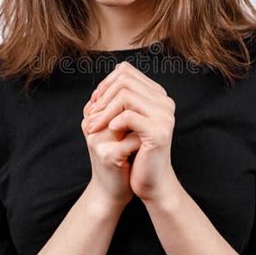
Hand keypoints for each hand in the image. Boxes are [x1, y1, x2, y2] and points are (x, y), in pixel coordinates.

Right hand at [81, 88, 140, 210]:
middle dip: (139, 106)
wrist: (112, 191)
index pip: (111, 88)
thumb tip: (140, 84)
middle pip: (119, 99)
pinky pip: (133, 140)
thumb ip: (124, 110)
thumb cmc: (119, 159)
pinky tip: (145, 147)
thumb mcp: (120, 131)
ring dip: (142, 123)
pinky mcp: (107, 155)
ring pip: (127, 117)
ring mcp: (97, 139)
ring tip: (148, 130)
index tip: (148, 103)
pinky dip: (142, 142)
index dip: (133, 92)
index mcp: (91, 116)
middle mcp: (90, 124)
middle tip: (152, 116)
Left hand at [84, 61, 177, 202]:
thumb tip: (98, 88)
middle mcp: (164, 102)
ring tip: (94, 127)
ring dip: (105, 111)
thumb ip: (117, 104)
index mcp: (157, 96)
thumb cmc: (136, 153)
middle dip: (103, 97)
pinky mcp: (159, 132)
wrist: (150, 182)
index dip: (105, 83)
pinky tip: (111, 132)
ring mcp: (164, 116)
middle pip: (125, 80)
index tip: (94, 102)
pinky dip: (114, 122)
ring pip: (126, 95)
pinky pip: (129, 116)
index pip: (126, 71)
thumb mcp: (124, 124)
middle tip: (91, 117)